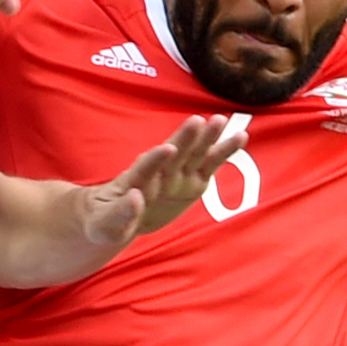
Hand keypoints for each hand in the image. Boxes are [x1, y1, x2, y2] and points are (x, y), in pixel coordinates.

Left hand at [79, 112, 250, 250]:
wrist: (119, 217)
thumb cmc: (105, 221)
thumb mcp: (106, 225)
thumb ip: (120, 214)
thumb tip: (136, 198)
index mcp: (134, 182)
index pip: (144, 169)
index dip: (154, 161)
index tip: (167, 149)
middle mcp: (158, 174)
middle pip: (172, 155)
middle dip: (184, 139)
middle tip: (197, 121)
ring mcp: (177, 176)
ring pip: (193, 155)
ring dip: (206, 139)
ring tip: (221, 120)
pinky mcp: (193, 182)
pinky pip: (210, 166)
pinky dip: (224, 152)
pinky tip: (241, 136)